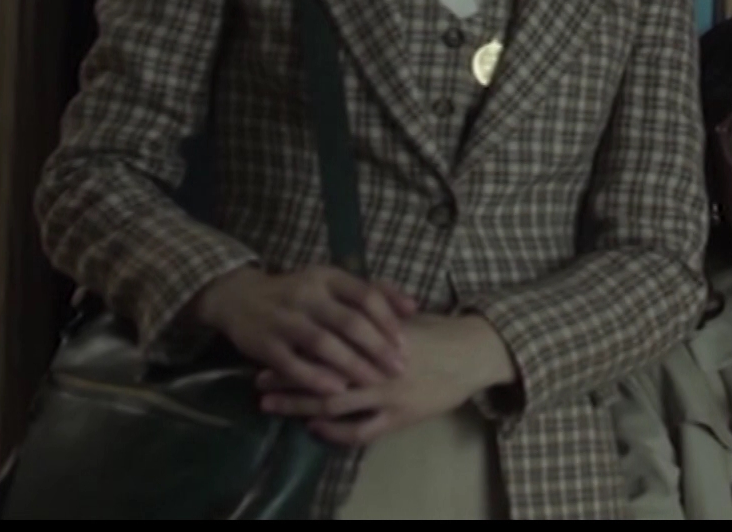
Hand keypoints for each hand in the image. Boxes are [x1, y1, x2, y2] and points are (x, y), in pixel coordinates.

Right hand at [190, 265, 419, 395]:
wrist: (240, 298)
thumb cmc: (300, 294)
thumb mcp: (333, 284)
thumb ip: (373, 293)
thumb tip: (414, 307)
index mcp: (327, 277)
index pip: (365, 295)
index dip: (388, 320)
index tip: (405, 343)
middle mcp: (306, 294)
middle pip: (348, 321)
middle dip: (376, 347)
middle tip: (398, 368)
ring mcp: (284, 319)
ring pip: (323, 343)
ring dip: (351, 365)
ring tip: (374, 382)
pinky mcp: (264, 343)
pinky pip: (293, 364)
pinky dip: (316, 378)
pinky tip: (336, 391)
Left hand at [255, 313, 516, 446]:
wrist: (472, 355)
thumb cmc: (437, 332)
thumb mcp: (402, 315)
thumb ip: (372, 308)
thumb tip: (342, 299)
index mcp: (375, 336)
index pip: (326, 342)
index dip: (295, 348)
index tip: (268, 348)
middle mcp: (376, 366)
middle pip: (321, 374)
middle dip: (287, 379)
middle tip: (258, 382)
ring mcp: (387, 394)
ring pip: (334, 404)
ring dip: (300, 406)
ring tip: (272, 406)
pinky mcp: (399, 417)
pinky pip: (360, 431)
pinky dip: (334, 431)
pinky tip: (314, 428)